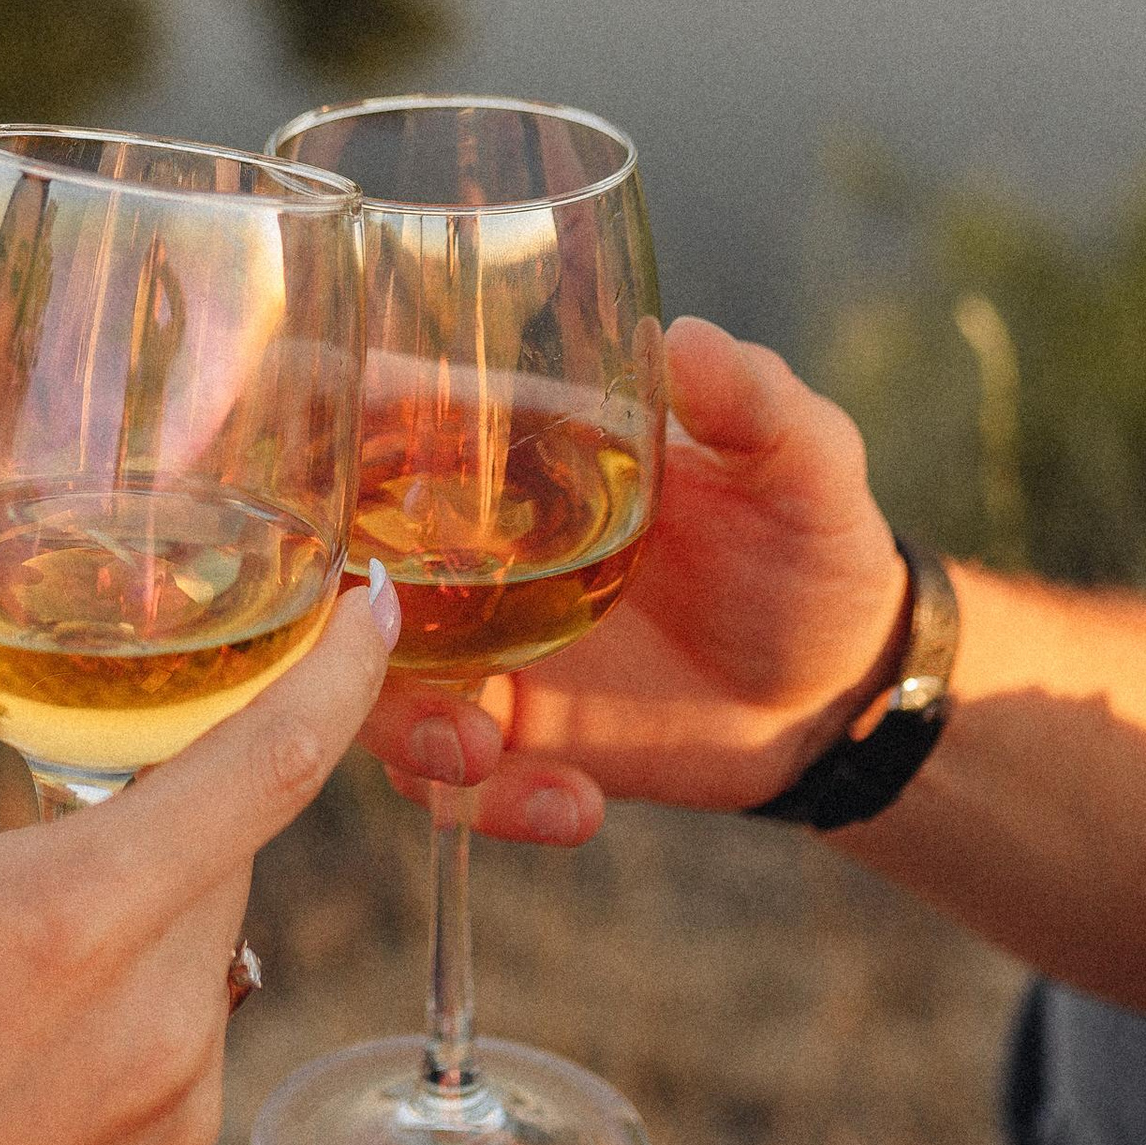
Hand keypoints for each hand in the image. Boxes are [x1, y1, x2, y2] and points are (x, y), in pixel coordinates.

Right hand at [0, 470, 394, 1144]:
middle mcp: (163, 1013)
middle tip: (98, 758)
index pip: (278, 759)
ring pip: (214, 934)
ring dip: (153, 894)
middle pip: (233, 839)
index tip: (379, 595)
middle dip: (180, 787)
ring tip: (19, 926)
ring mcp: (181, 1107)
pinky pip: (196, 1033)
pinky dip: (141, 994)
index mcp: (84, 912)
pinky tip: (26, 1026)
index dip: (345, 666)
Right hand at [364, 317, 907, 828]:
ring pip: (371, 683)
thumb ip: (756, 402)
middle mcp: (474, 541)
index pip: (387, 414)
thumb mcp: (806, 465)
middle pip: (344, 564)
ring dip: (404, 729)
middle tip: (409, 650)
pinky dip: (488, 804)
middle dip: (337, 623)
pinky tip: (573, 807)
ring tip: (479, 759)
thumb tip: (681, 337)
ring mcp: (481, 640)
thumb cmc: (815, 546)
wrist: (840, 693)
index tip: (305, 480)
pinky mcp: (508, 733)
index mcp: (521, 447)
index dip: (320, 432)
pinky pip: (446, 777)